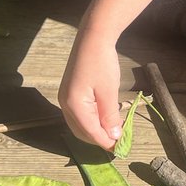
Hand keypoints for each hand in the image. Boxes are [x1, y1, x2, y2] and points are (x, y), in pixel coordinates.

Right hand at [57, 30, 123, 149]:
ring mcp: (65, 98)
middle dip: (98, 138)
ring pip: (78, 124)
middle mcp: (65, 105)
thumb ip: (109, 116)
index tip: (120, 148)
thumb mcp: (109, 91)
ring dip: (94, 131)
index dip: (105, 142)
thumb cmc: (102, 62)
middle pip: (81, 132)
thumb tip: (113, 136)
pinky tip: (103, 117)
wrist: (92, 37)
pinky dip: (90, 120)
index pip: (90, 132)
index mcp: (74, 105)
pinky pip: (78, 115)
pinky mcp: (69, 92)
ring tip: (112, 130)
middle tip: (117, 141)